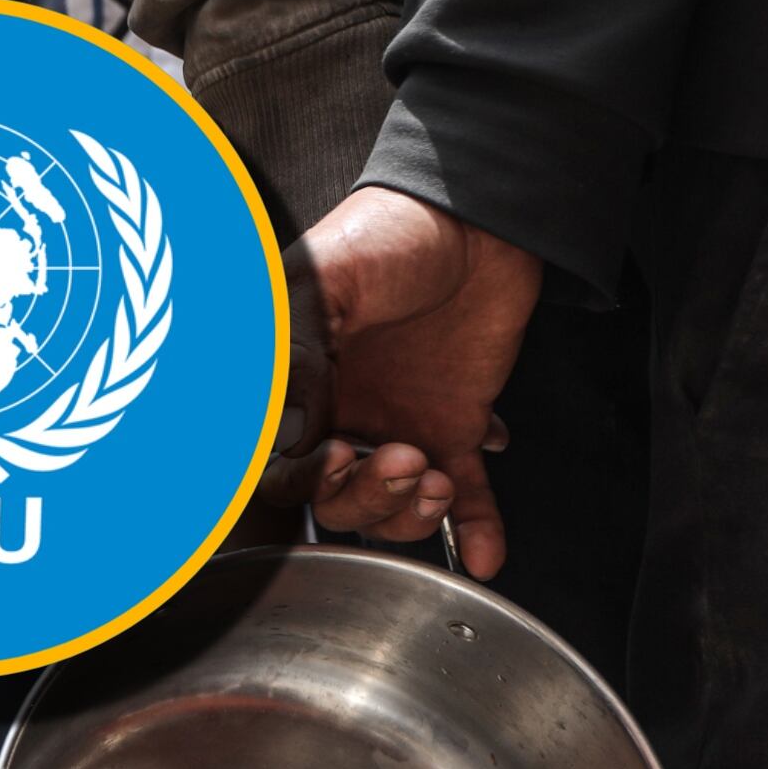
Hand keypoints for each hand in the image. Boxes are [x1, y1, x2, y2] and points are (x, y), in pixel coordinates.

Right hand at [276, 187, 541, 577]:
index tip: (329, 456)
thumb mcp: (326, 280)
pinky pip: (466, 498)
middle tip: (401, 461)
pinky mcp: (456, 425)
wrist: (481, 213)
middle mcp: (342, 416)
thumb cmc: (389, 231)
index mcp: (297, 385)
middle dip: (365, 498)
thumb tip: (284, 430)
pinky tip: (488, 555)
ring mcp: (398, 424)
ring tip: (436, 481)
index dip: (300, 478)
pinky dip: (476, 532)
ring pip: (392, 508)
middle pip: (333, 498)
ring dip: (411, 517)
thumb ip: (298, 352)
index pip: (278, 464)